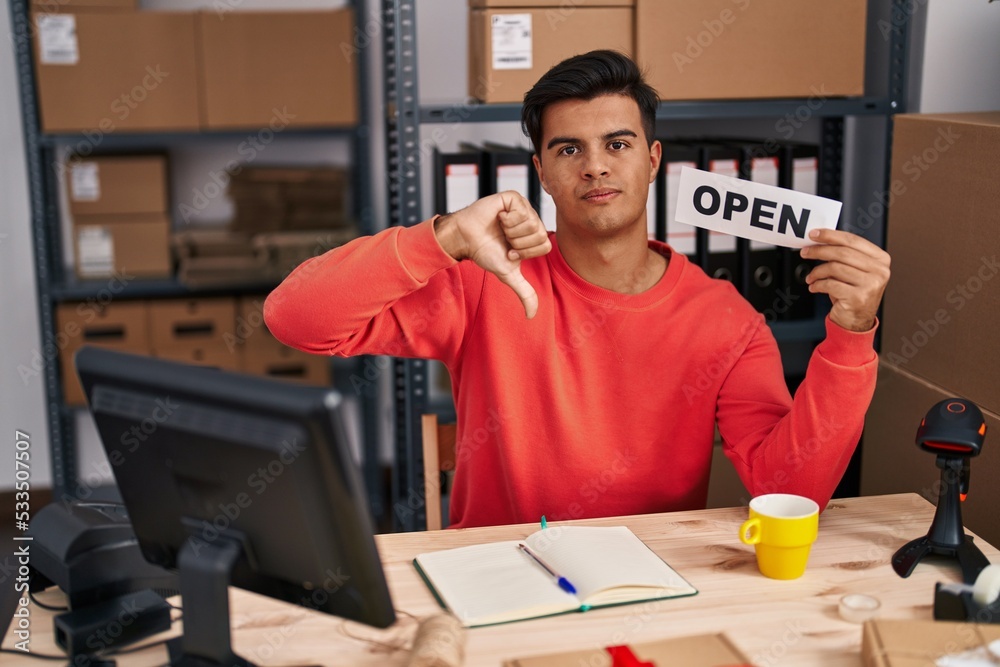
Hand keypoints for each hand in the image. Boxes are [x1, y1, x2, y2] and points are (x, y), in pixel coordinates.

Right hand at [434, 191, 551, 318]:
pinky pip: (521, 210)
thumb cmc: (485, 252)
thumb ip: (524, 293)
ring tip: (499, 229)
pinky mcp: (513, 197)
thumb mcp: (508, 274)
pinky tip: (497, 217)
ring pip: (531, 222)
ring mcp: (523, 208)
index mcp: (534, 237)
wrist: (466, 239)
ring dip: (510, 231)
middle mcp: (532, 221)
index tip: (510, 252)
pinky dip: (507, 219)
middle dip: (518, 243)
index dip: (525, 253)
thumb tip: (531, 316)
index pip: (545, 246)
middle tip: (504, 240)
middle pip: (540, 234)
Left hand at [800, 229, 889, 331]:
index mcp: (881, 259)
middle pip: (842, 253)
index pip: (853, 240)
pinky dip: (818, 284)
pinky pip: (830, 284)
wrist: (856, 320)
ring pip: (835, 268)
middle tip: (805, 252)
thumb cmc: (852, 293)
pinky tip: (814, 287)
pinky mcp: (858, 297)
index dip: (831, 235)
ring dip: (817, 271)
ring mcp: (871, 284)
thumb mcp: (854, 271)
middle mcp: (879, 270)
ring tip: (810, 277)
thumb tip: (819, 240)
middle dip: (819, 250)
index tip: (814, 234)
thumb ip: (844, 255)